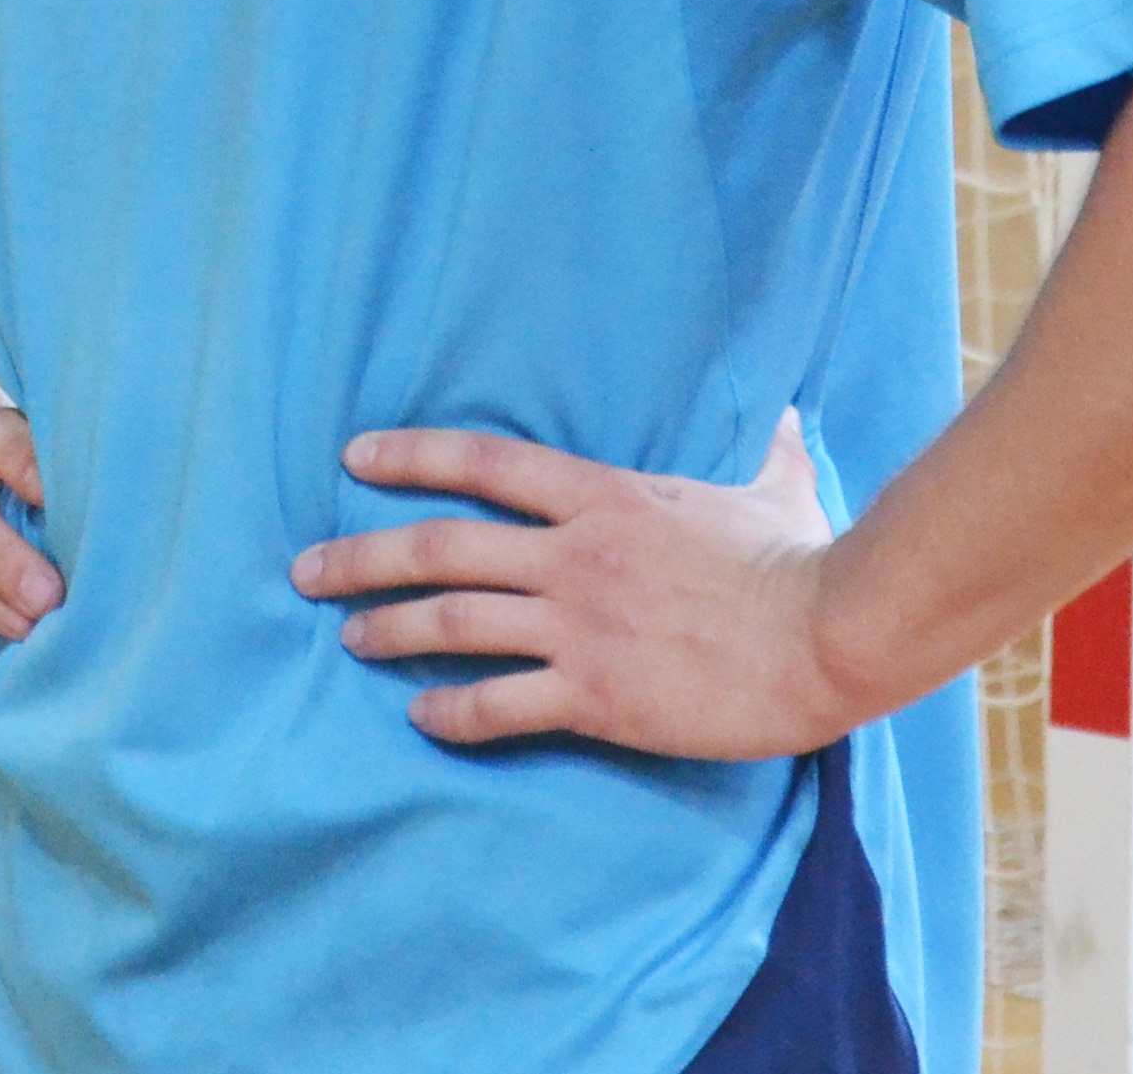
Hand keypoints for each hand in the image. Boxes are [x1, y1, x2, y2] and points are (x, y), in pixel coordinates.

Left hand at [291, 412, 852, 756]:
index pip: (484, 461)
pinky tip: (420, 717)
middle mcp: (574, 555)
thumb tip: (787, 414)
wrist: (824, 636)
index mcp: (603, 497)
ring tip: (348, 637)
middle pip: (440, 545)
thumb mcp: (775, 486)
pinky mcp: (596, 695)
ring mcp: (579, 626)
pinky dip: (449, 712)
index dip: (411, 456)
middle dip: (362, 556)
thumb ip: (765, 449)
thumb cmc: (801, 560)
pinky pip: (498, 705)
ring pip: (452, 621)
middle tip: (307, 570)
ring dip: (388, 628)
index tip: (354, 459)